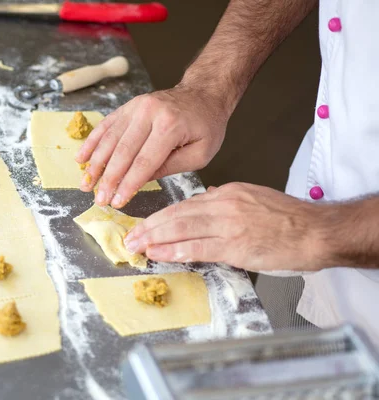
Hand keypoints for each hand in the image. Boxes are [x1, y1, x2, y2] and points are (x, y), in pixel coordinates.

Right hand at [75, 83, 228, 207]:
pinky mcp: (128, 106)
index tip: (117, 202)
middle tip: (98, 199)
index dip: (128, 184)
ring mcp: (136, 106)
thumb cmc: (206, 126)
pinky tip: (81, 159)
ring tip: (85, 184)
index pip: (144, 162)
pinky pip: (106, 125)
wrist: (203, 93)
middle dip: (108, 179)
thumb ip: (170, 167)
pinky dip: (92, 143)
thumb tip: (139, 181)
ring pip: (110, 139)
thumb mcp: (200, 153)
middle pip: (122, 152)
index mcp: (170, 126)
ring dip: (95, 164)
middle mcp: (149, 112)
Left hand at [123, 182, 327, 271]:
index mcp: (227, 193)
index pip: (185, 205)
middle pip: (177, 214)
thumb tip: (206, 197)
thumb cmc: (289, 218)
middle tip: (131, 236)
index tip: (145, 225)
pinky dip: (173, 251)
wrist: (317, 231)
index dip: (161, 217)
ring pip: (181, 228)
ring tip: (136, 246)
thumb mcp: (254, 197)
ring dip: (154, 238)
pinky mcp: (236, 245)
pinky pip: (197, 247)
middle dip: (149, 226)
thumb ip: (226, 200)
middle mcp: (224, 204)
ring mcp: (229, 224)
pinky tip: (158, 254)